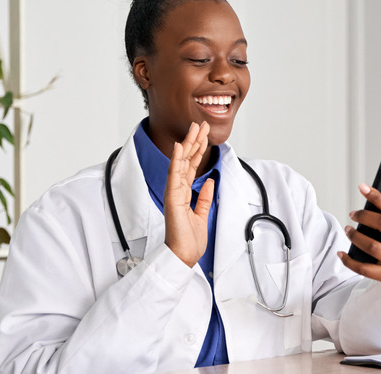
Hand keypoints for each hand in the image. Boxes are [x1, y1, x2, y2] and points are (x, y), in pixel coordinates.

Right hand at [163, 122, 214, 267]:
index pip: (191, 166)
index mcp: (183, 193)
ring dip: (188, 144)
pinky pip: (174, 176)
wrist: (183, 256)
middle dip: (194, 141)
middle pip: (186, 160)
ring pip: (181, 163)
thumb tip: (208, 181)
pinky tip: (179, 146)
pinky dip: (176, 160)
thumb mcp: (202, 214)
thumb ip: (204, 197)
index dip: (198, 149)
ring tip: (195, 128)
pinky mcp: (172, 198)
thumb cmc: (189, 240)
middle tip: (201, 124)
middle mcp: (177, 190)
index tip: (204, 135)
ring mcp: (173, 193)